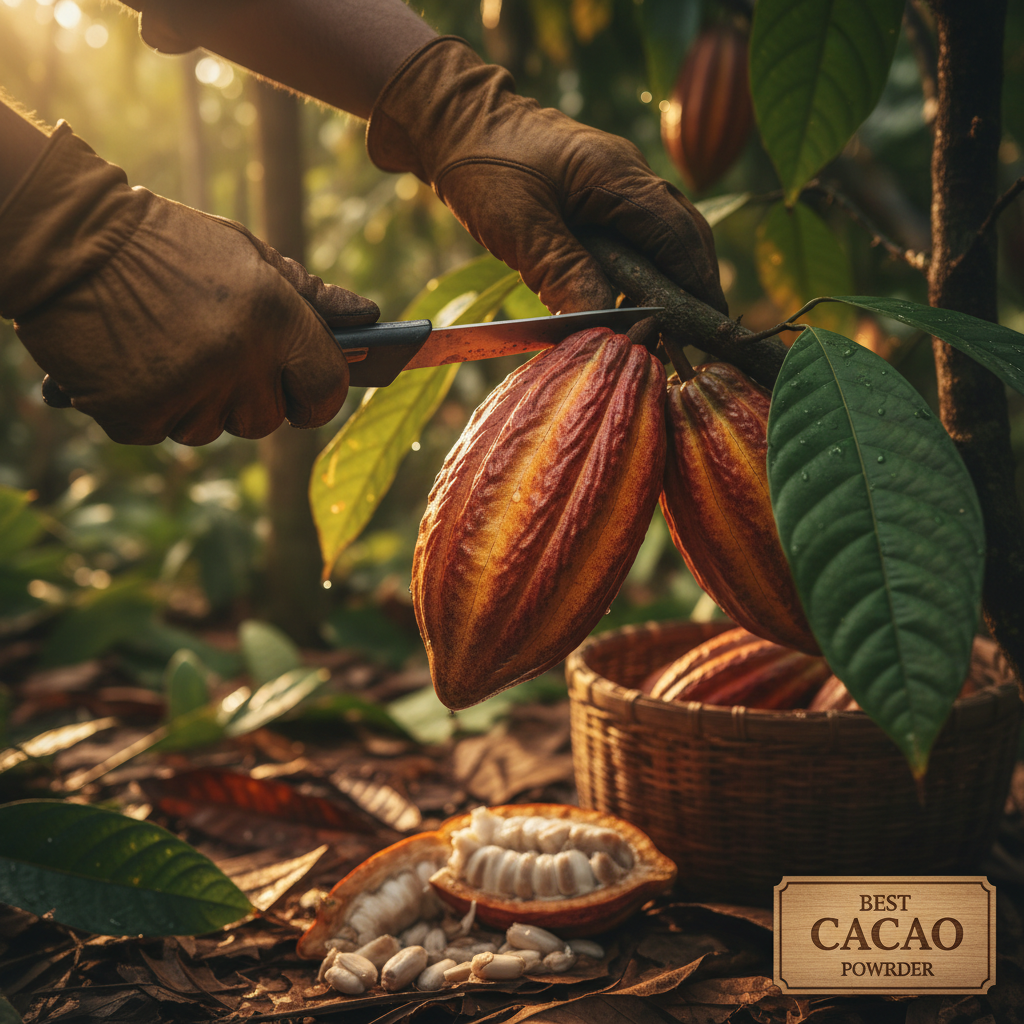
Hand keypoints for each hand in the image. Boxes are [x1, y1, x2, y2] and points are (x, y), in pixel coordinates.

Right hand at [0, 122, 377, 444]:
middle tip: (216, 358)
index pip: (328, 386)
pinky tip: (133, 363)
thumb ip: (308, 293)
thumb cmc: (168, 245)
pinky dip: (149, 407)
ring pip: (212, 430)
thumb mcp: (246, 254)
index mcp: (274, 315)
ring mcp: (185, 389)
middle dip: (250, 399)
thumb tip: (367, 316)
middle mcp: (237, 357)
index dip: (321, 397)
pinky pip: (162, 432)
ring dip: (196, 403)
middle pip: (267, 421)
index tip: (307, 397)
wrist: (65, 238)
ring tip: (167, 349)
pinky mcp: (134, 414)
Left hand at [367, 37, 726, 315]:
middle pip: (685, 236)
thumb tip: (608, 328)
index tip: (708, 330)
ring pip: (664, 237)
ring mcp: (618, 184)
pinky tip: (629, 302)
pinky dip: (642, 271)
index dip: (698, 286)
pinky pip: (637, 236)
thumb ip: (564, 274)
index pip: (679, 237)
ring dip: (670, 281)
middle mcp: (630, 177)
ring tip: (666, 329)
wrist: (454, 122)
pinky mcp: (600, 196)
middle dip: (694, 287)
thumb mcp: (520, 226)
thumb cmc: (483, 165)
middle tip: (694, 339)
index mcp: (619, 177)